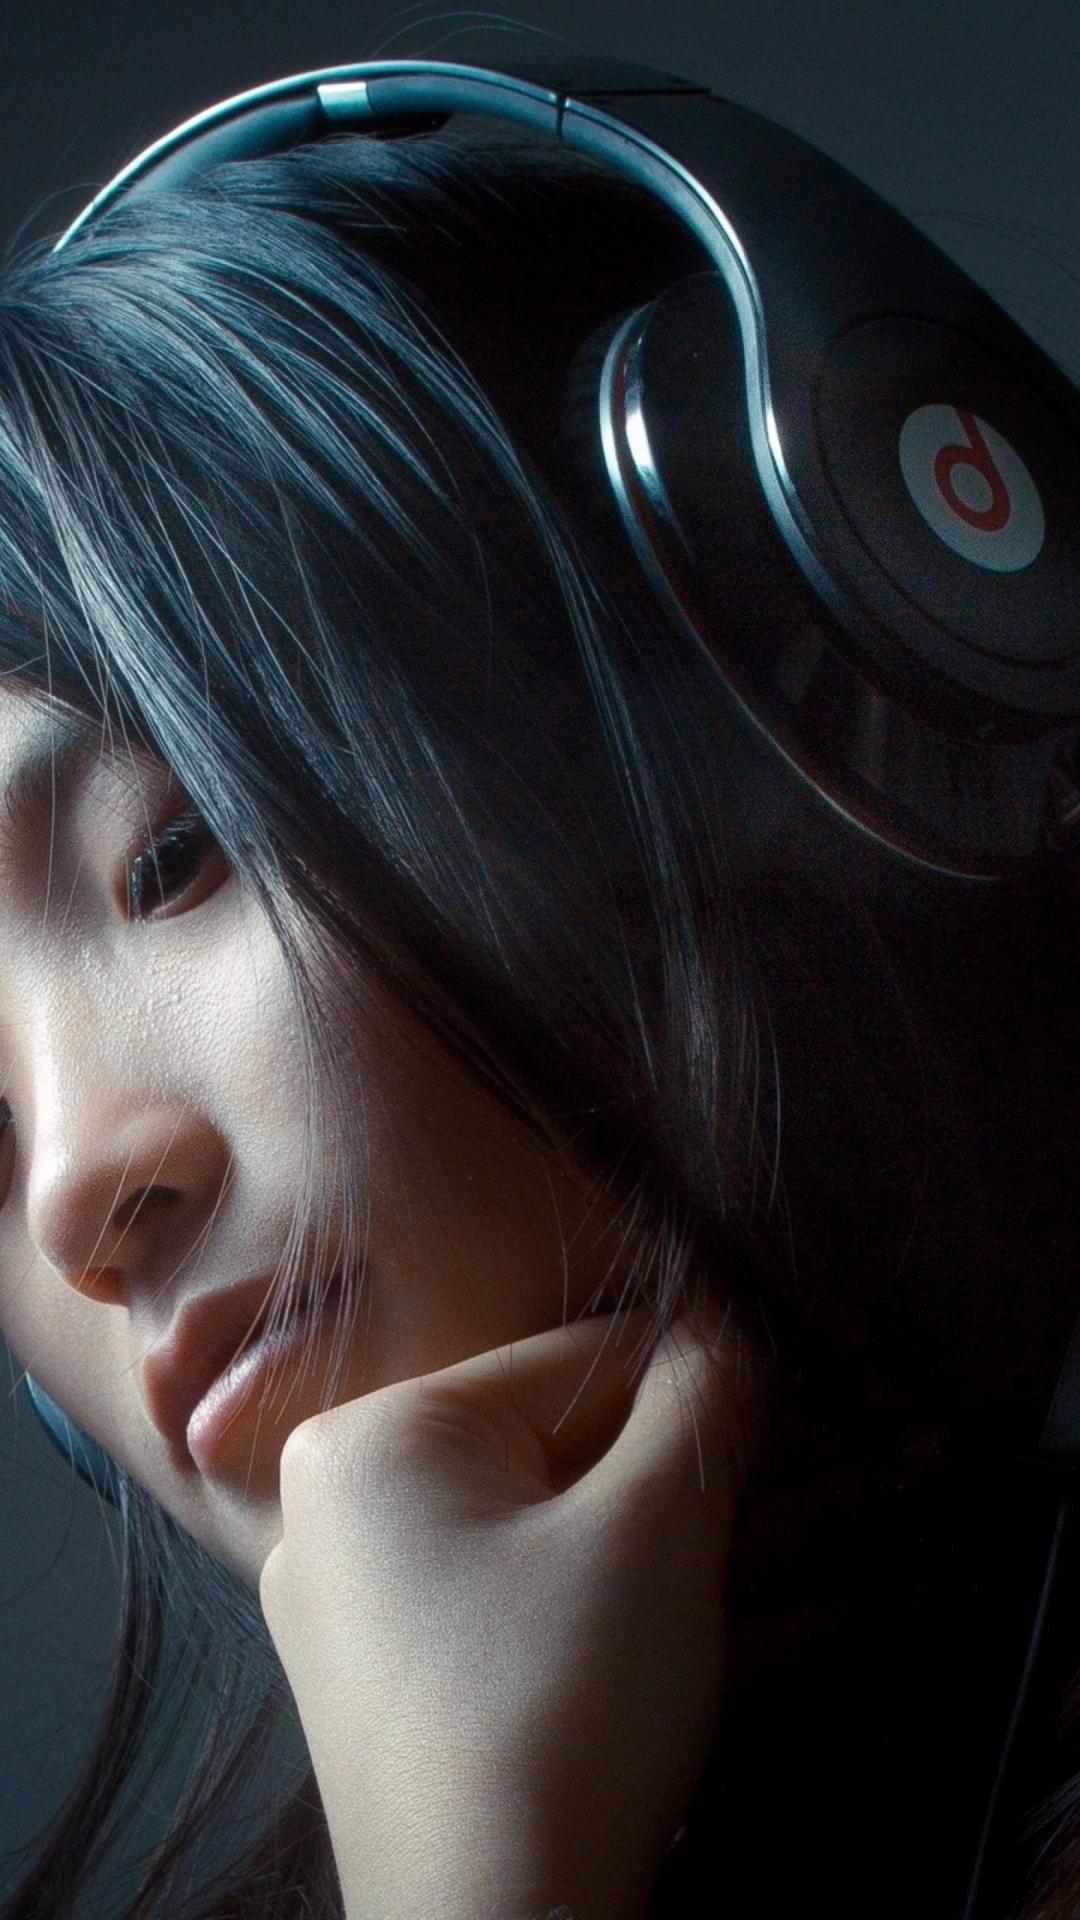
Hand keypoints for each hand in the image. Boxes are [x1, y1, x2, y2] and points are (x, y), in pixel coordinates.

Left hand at [258, 1300, 765, 1919]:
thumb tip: (725, 1340)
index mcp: (373, 1437)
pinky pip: (526, 1617)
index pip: (577, 1360)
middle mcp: (341, 1511)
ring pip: (555, 1543)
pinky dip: (624, 1622)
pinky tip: (747, 1644)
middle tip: (809, 1498)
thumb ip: (699, 1404)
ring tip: (810, 1576)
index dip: (700, 1385)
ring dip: (683, 1559)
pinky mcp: (400, 1695)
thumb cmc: (562, 1710)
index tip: (794, 1412)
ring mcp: (360, 1612)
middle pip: (560, 1453)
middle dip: (693, 1484)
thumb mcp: (654, 1532)